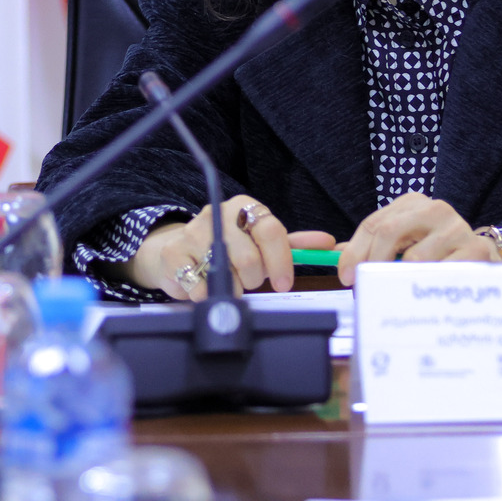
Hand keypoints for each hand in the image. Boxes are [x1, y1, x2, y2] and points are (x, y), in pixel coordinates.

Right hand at [120, 195, 335, 301]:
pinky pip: (200, 285)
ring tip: (229, 283)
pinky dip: (208, 294)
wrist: (178, 252)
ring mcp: (192, 233)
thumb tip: (328, 243)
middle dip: (254, 277)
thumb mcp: (260, 243)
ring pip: (225, 273)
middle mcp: (216, 215)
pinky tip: (207, 288)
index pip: (270, 229)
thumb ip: (293, 244)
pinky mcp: (174, 254)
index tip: (284, 283)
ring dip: (232, 287)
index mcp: (242, 207)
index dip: (281, 260)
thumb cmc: (227, 248)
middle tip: (249, 280)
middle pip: (249, 256)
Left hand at [335, 192, 493, 285]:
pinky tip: (425, 292)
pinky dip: (427, 285)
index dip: (354, 252)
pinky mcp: (476, 249)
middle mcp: (434, 208)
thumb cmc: (436, 251)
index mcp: (412, 203)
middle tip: (365, 288)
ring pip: (414, 258)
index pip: (373, 224)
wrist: (484, 257)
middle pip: (388, 233)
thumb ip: (368, 247)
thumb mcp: (402, 242)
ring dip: (400, 280)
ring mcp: (457, 227)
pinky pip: (440, 272)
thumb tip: (333, 258)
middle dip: (371, 264)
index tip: (345, 276)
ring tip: (397, 293)